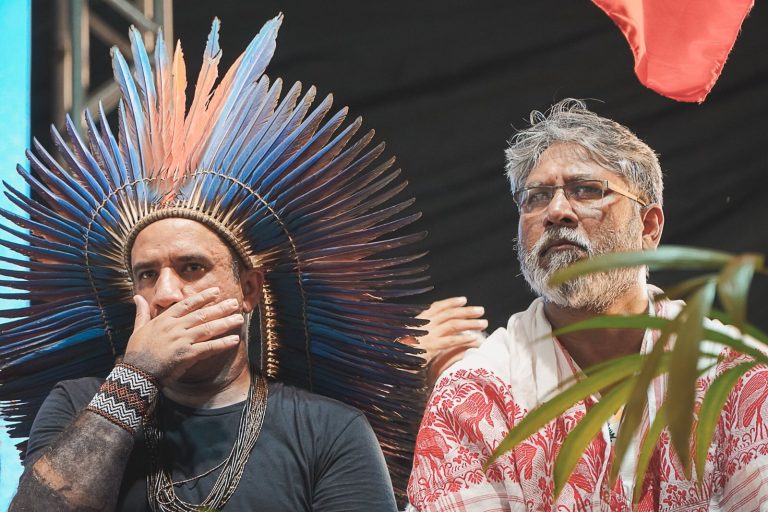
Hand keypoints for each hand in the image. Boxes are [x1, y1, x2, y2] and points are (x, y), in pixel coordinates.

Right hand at [122, 287, 243, 385]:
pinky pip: (209, 348)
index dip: (203, 297)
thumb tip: (137, 297)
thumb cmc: (136, 352)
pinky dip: (222, 344)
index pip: (187, 304)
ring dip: (226, 323)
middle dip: (220, 308)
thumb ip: (141, 313)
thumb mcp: (138, 329)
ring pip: (208, 329)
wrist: (136, 374)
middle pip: (202, 315)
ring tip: (239, 318)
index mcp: (164, 320)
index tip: (216, 291)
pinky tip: (234, 340)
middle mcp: (175, 328)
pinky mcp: (187, 355)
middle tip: (235, 303)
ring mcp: (182, 341)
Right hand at [400, 297, 486, 384]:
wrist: (391, 360)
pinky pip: (451, 342)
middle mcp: (425, 324)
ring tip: (484, 323)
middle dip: (466, 311)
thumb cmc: (402, 350)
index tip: (463, 300)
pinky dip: (464, 339)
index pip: (437, 306)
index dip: (451, 302)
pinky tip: (475, 339)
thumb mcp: (412, 335)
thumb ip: (424, 330)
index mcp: (420, 320)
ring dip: (470, 323)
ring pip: (453, 325)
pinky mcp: (431, 348)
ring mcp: (428, 336)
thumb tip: (439, 328)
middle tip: (481, 310)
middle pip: (449, 314)